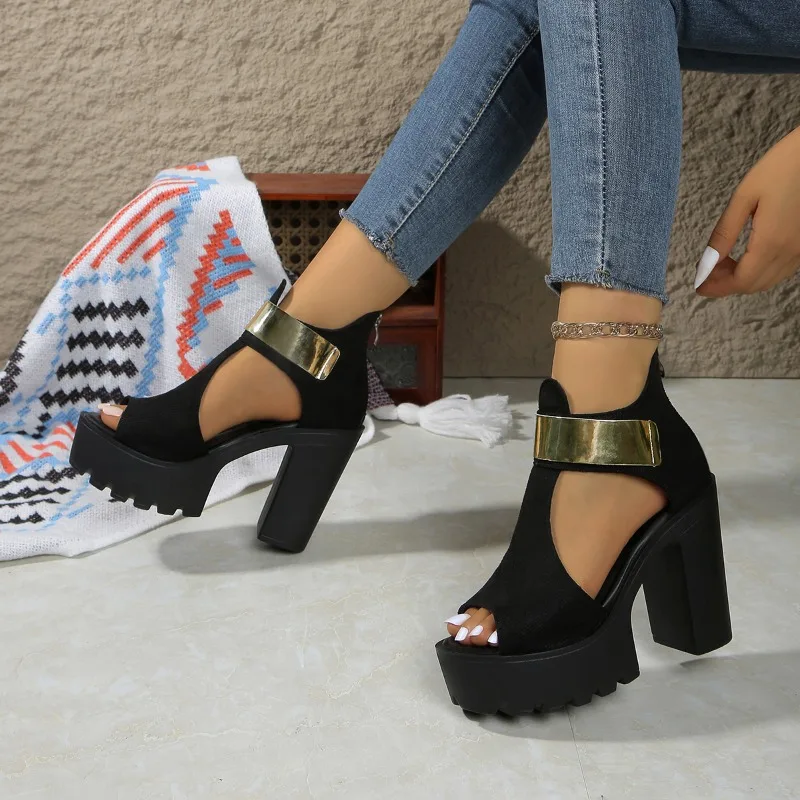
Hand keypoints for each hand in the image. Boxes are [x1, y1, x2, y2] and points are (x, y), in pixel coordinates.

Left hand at [695, 125, 799, 296]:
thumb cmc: (782, 166)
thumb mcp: (744, 197)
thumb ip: (724, 233)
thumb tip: (706, 263)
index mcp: (771, 241)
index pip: (740, 281)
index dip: (716, 288)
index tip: (698, 286)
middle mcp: (791, 251)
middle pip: (754, 285)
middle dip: (726, 284)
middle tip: (706, 272)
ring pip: (768, 280)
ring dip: (743, 279)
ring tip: (722, 263)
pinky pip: (781, 269)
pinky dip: (760, 270)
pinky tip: (744, 257)